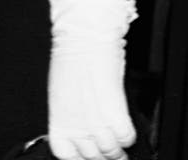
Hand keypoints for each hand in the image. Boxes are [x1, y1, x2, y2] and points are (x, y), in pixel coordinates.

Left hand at [46, 0, 136, 159]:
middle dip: (104, 154)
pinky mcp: (114, 113)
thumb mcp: (63, 94)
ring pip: (112, 151)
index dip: (80, 157)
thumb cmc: (71, 59)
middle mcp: (76, 125)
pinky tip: (124, 125)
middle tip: (111, 148)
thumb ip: (72, 116)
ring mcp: (95, 121)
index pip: (67, 155)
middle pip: (94, 157)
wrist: (84, 39)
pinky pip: (126, 137)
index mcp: (59, 120)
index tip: (87, 154)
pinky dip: (128, 135)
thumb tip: (81, 129)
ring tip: (119, 140)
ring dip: (118, 148)